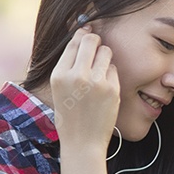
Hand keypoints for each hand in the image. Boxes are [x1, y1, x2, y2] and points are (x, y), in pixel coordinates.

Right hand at [50, 25, 119, 152]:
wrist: (83, 142)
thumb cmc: (70, 116)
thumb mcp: (59, 89)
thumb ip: (68, 65)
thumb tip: (81, 35)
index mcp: (59, 75)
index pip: (73, 42)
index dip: (82, 33)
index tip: (87, 30)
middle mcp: (76, 76)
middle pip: (91, 40)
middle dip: (95, 40)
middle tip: (96, 46)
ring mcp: (95, 82)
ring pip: (106, 51)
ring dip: (105, 57)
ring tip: (99, 71)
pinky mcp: (112, 89)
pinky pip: (114, 69)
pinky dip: (111, 74)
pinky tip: (105, 87)